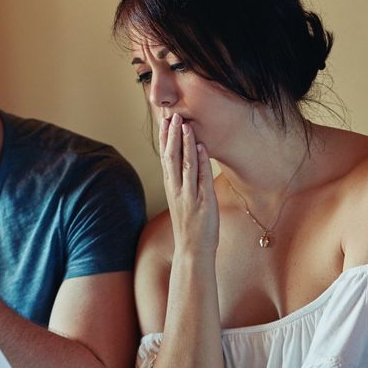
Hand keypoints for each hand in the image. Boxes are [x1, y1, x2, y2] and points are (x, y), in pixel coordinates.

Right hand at [159, 113, 218, 255]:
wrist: (192, 252)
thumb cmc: (190, 228)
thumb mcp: (183, 202)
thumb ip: (183, 184)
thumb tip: (187, 166)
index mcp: (172, 188)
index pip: (166, 158)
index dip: (165, 139)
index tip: (165, 121)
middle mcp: (177, 190)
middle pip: (171, 158)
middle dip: (172, 136)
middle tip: (172, 115)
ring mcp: (189, 196)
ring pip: (185, 164)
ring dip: (185, 144)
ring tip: (186, 125)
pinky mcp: (202, 202)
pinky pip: (201, 178)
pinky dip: (201, 162)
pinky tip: (202, 147)